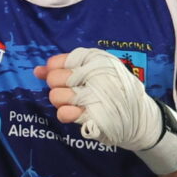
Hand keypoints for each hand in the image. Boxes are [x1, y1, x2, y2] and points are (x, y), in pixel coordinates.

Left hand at [43, 48, 176, 176]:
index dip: (54, 69)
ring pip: (57, 96)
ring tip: (72, 102)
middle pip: (56, 79)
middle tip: (68, 90)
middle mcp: (96, 75)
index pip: (61, 61)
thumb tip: (37, 70)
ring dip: (60, 101)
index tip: (58, 75)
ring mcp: (96, 96)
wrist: (139, 116)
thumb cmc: (112, 90)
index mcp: (96, 60)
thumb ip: (64, 68)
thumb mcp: (93, 72)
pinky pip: (66, 113)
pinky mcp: (95, 116)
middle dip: (56, 85)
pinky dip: (65, 113)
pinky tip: (71, 113)